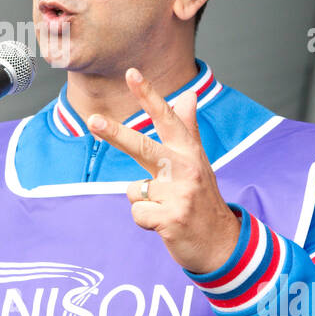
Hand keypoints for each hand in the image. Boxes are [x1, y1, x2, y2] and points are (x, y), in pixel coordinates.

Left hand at [86, 66, 240, 274]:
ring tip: (166, 208)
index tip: (131, 72)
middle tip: (92, 120)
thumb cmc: (202, 197)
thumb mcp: (198, 160)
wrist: (222, 243)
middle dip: (115, 133)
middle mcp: (186, 168)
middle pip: (142, 146)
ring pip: (134, 190)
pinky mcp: (172, 218)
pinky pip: (137, 213)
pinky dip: (145, 220)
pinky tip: (165, 224)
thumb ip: (189, 127)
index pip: (167, 118)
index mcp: (189, 151)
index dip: (148, 95)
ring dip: (144, 202)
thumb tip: (189, 93)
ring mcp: (180, 194)